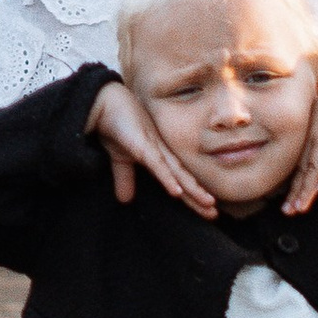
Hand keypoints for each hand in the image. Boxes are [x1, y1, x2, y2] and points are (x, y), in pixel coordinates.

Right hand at [85, 79, 214, 216]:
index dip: (192, 197)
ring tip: (208, 204)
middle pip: (185, 178)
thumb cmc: (116, 126)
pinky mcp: (142, 145)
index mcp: (160, 156)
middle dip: (199, 197)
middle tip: (214, 214)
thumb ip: (125, 178)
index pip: (180, 180)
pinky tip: (177, 192)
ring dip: (193, 189)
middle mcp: (163, 152)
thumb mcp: (121, 159)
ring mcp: (155, 148)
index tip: (206, 212)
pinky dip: (168, 178)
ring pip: (178, 173)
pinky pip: (157, 164)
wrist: (104, 104)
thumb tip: (125, 200)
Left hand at [284, 46, 317, 213]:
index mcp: (311, 134)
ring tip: (300, 208)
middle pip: (303, 170)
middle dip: (296, 192)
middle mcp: (315, 136)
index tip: (287, 203)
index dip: (294, 185)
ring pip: (314, 168)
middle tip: (288, 212)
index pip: (300, 164)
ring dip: (307, 190)